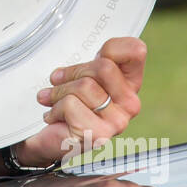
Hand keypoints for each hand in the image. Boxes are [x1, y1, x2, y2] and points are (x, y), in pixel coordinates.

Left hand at [15, 36, 147, 167]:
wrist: (50, 138)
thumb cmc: (69, 103)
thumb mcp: (81, 75)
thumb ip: (91, 62)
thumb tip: (86, 53)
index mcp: (130, 84)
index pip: (136, 51)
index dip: (110, 49)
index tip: (92, 60)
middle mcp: (130, 104)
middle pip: (103, 66)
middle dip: (73, 72)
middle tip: (58, 81)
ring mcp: (117, 122)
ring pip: (84, 85)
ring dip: (58, 91)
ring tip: (52, 99)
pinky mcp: (98, 134)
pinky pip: (71, 105)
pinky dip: (55, 108)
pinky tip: (54, 116)